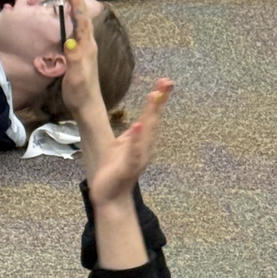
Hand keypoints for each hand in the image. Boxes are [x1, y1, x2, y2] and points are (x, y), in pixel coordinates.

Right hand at [60, 0, 100, 117]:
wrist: (88, 107)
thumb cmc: (80, 93)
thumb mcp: (75, 77)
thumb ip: (74, 58)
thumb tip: (70, 41)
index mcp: (86, 47)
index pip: (81, 19)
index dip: (76, 2)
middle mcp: (88, 45)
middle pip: (83, 16)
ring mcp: (86, 50)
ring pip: (81, 22)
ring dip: (76, 7)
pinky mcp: (82, 56)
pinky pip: (78, 31)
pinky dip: (74, 20)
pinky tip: (71, 20)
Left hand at [87, 80, 171, 208]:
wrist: (109, 197)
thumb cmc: (114, 171)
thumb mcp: (122, 146)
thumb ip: (132, 134)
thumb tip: (139, 120)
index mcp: (143, 141)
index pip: (152, 116)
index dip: (159, 98)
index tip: (165, 80)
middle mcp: (145, 147)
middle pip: (154, 120)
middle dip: (160, 101)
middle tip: (166, 82)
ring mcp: (138, 157)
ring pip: (146, 133)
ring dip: (151, 114)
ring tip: (154, 96)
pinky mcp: (128, 167)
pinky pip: (133, 151)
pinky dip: (136, 139)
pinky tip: (137, 125)